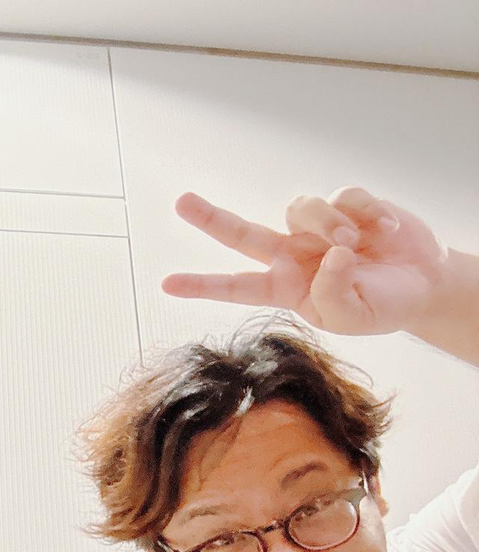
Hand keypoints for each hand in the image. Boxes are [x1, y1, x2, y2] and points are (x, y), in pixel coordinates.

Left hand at [162, 187, 450, 337]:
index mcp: (283, 287)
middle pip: (241, 233)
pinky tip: (384, 231)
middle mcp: (291, 254)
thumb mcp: (352, 319)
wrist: (422, 286)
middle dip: (210, 217)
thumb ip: (332, 294)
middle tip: (180, 202)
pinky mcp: (346, 204)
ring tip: (355, 245)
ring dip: (329, 225)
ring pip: (301, 209)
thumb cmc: (379, 307)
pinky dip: (367, 214)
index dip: (202, 285)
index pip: (235, 286)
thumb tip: (328, 254)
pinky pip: (345, 196)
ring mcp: (315, 228)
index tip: (166, 284)